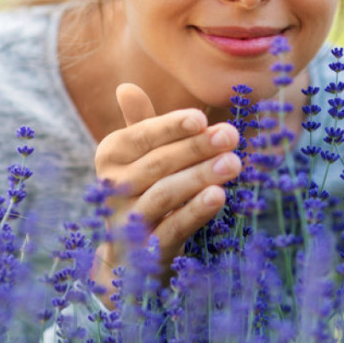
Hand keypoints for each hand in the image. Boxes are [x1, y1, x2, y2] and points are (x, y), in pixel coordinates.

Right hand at [91, 83, 240, 305]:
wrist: (130, 255)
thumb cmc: (144, 189)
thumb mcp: (141, 156)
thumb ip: (141, 125)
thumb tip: (126, 87)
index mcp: (110, 156)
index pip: (141, 136)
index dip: (171, 127)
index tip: (201, 118)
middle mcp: (112, 187)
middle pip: (158, 163)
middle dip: (196, 148)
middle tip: (231, 136)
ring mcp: (127, 220)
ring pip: (165, 193)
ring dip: (200, 176)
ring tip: (233, 162)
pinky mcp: (146, 250)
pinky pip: (173, 227)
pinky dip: (196, 211)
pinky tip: (219, 196)